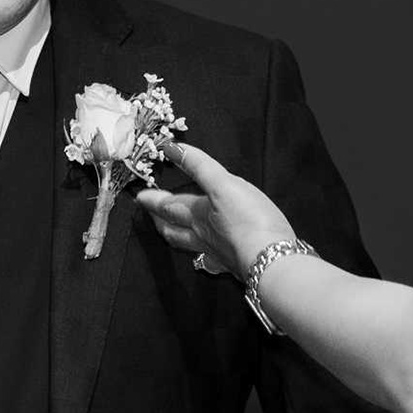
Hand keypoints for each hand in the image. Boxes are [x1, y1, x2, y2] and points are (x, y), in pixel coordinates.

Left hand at [136, 142, 294, 277]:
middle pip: (174, 229)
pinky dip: (206, 256)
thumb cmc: (249, 221)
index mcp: (198, 215)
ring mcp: (218, 254)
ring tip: (172, 232)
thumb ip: (199, 165)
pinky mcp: (235, 265)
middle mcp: (203, 236)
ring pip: (190, 245)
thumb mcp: (223, 184)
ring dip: (177, 237)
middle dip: (160, 220)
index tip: (140, 196)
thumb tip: (170, 148)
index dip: (153, 199)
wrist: (272, 260)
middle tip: (150, 215)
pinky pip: (212, 260)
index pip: (169, 206)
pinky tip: (210, 257)